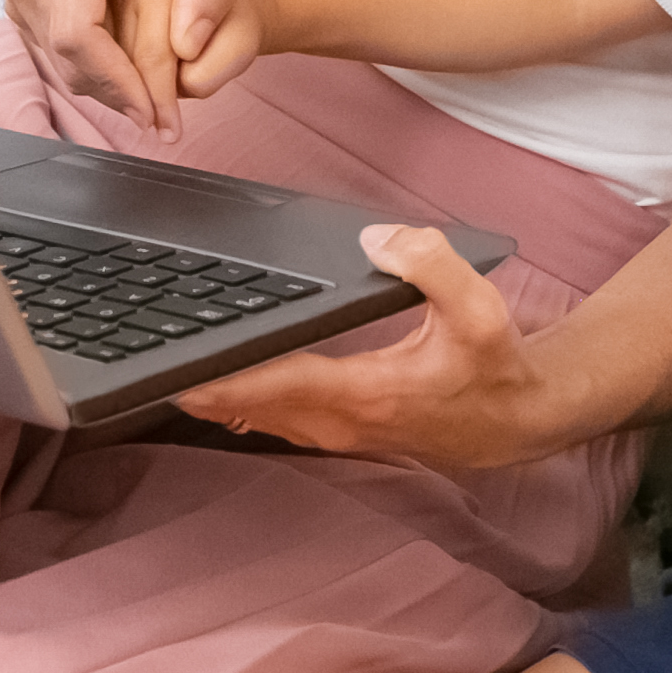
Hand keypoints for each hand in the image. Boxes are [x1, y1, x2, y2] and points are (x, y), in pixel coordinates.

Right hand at [4, 0, 241, 135]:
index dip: (112, 81)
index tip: (149, 111)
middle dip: (109, 91)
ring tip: (143, 95)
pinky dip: (79, 61)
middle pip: (61, 49)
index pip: (76, 31)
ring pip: (48, 50)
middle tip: (156, 119)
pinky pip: (42, 38)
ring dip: (95, 81)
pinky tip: (117, 64)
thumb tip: (188, 49)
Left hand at [175, 224, 554, 469]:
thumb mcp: (482, 308)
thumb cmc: (497, 366)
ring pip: (262, 420)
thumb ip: (432, 265)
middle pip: (254, 406)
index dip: (226, 377)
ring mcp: (343, 434)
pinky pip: (280, 424)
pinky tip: (222, 398)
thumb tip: (377, 238)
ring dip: (218, 402)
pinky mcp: (347, 434)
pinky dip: (245, 409)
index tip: (179, 371)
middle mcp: (346, 421)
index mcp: (368, 392)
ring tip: (171, 376)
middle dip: (202, 389)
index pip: (279, 382)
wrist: (521, 419)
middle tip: (150, 365)